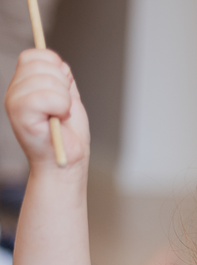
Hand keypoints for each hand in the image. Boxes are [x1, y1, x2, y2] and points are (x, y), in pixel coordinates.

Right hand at [4, 49, 89, 170]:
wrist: (66, 162)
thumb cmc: (66, 136)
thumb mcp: (67, 99)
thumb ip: (61, 79)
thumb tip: (59, 62)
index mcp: (24, 83)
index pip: (36, 54)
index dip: (56, 66)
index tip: (64, 90)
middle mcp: (15, 89)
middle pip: (43, 64)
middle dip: (64, 85)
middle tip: (62, 109)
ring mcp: (14, 100)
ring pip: (49, 79)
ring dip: (65, 99)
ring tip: (60, 116)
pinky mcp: (19, 113)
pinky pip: (48, 96)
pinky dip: (62, 107)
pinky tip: (58, 120)